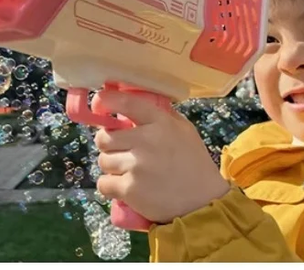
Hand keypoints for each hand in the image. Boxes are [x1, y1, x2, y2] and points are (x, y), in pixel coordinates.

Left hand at [94, 90, 230, 223]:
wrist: (205, 203)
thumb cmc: (193, 163)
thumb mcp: (184, 129)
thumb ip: (161, 115)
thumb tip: (134, 103)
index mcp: (160, 122)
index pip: (125, 102)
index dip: (105, 100)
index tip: (98, 102)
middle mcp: (146, 141)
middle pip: (105, 137)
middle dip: (108, 144)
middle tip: (120, 150)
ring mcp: (137, 166)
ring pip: (103, 160)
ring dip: (110, 167)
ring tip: (127, 171)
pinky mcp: (130, 190)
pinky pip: (103, 184)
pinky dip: (109, 187)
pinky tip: (122, 187)